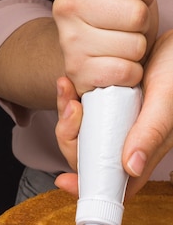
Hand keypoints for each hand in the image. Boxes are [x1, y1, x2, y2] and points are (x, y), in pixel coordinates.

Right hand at [52, 0, 157, 96]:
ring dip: (136, 47)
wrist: (90, 53)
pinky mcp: (78, 72)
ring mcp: (69, 42)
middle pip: (136, 13)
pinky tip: (118, 63)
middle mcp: (66, 8)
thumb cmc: (113, 12)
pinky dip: (130, 71)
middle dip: (141, 21)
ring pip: (133, 44)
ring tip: (121, 43)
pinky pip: (124, 70)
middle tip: (127, 24)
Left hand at [55, 28, 172, 198]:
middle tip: (70, 110)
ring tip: (66, 90)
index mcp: (144, 149)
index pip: (114, 182)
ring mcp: (117, 120)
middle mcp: (128, 138)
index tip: (62, 180)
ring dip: (68, 115)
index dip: (87, 186)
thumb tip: (131, 168)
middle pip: (88, 156)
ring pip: (82, 132)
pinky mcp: (108, 101)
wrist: (172, 38)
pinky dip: (70, 98)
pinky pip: (83, 108)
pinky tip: (67, 83)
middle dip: (71, 138)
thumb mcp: (165, 100)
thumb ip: (151, 133)